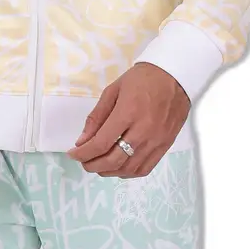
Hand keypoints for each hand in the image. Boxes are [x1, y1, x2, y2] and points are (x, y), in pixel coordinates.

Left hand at [65, 62, 189, 175]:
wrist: (176, 76)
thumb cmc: (143, 79)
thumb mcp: (113, 91)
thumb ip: (96, 117)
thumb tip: (82, 141)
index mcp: (127, 113)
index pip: (101, 143)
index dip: (82, 153)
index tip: (73, 153)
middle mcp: (143, 131)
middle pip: (113, 161)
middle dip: (92, 165)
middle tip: (83, 161)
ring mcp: (156, 141)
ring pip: (128, 169)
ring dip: (108, 171)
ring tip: (98, 165)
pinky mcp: (165, 146)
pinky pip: (144, 169)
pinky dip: (127, 173)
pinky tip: (118, 167)